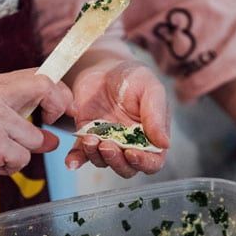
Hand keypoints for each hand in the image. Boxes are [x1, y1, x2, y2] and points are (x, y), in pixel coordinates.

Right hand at [0, 69, 72, 196]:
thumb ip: (18, 123)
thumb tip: (51, 138)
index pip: (38, 74)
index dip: (57, 92)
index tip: (59, 112)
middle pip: (45, 88)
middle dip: (59, 108)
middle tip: (52, 127)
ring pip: (35, 138)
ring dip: (21, 154)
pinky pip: (22, 159)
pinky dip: (9, 168)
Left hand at [67, 60, 169, 177]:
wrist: (104, 67)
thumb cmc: (133, 77)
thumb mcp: (150, 89)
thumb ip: (156, 115)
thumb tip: (165, 144)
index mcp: (151, 137)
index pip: (152, 162)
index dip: (144, 163)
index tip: (131, 153)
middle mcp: (130, 144)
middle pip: (126, 168)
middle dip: (116, 162)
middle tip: (107, 145)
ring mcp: (107, 142)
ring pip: (103, 162)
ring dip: (96, 157)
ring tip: (90, 139)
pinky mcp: (87, 136)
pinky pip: (81, 153)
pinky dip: (76, 159)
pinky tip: (71, 161)